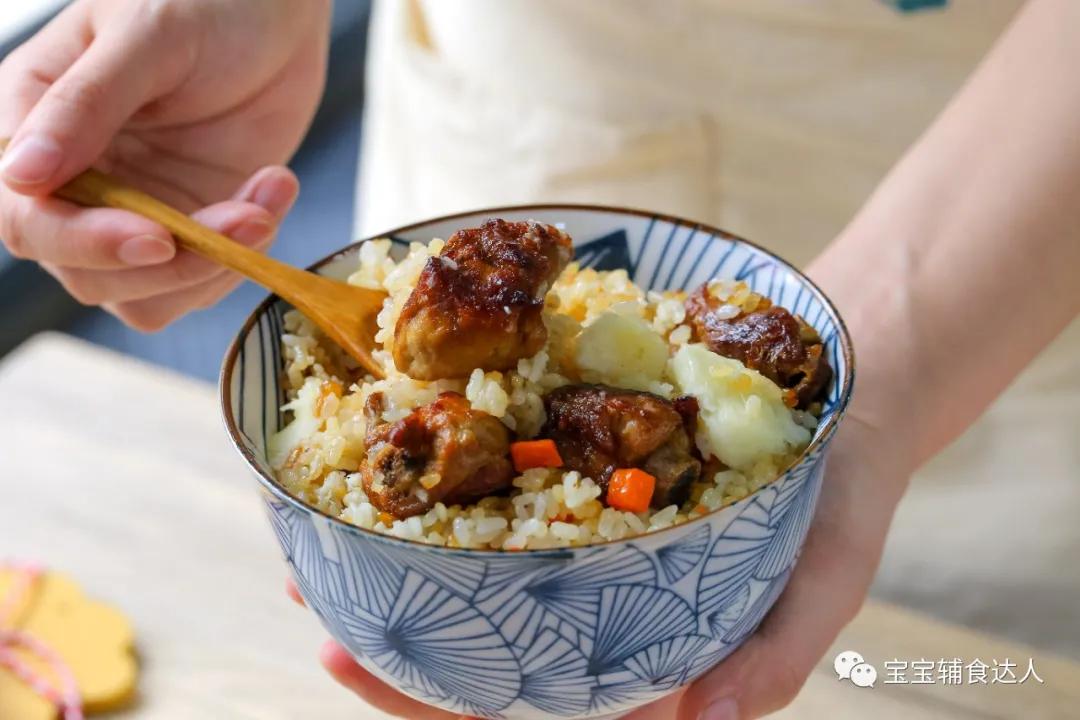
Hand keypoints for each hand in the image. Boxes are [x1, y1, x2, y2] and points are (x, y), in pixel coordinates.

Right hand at [0, 0, 330, 328]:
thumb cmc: (203, 0)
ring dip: (215, 266)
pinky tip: (272, 192)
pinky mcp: (191, 225)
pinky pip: (202, 282)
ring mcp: (135, 210)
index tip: (155, 237)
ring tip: (265, 201)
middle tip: (243, 221)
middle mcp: (76, 182)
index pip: (29, 219)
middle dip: (171, 263)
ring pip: (147, 295)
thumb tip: (24, 174)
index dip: (85, 243)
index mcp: (36, 125)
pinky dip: (244, 256)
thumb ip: (85, 104)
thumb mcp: (146, 36)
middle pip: (87, 275)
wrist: (276, 11)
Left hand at [284, 413, 907, 719]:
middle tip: (311, 605)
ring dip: (399, 567)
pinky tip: (398, 468)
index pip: (529, 703)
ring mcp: (589, 548)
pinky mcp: (585, 482)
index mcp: (643, 653)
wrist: (845, 398)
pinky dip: (447, 489)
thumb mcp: (828, 576)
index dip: (436, 699)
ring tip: (320, 546)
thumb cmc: (837, 497)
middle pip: (484, 650)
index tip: (355, 664)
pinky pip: (505, 495)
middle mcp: (603, 610)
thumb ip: (777, 656)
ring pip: (479, 577)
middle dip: (393, 637)